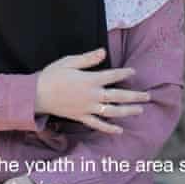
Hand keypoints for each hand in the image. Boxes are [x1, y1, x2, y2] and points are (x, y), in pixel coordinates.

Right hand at [34, 47, 149, 133]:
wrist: (36, 94)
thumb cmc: (51, 75)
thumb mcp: (68, 62)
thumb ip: (88, 59)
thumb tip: (104, 52)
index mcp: (90, 80)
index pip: (113, 76)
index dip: (124, 74)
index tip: (133, 72)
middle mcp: (92, 95)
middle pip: (118, 96)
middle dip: (135, 96)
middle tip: (148, 96)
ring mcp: (88, 108)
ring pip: (113, 111)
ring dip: (128, 111)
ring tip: (140, 110)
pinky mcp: (81, 117)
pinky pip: (98, 125)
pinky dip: (109, 129)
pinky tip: (119, 131)